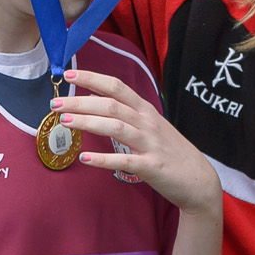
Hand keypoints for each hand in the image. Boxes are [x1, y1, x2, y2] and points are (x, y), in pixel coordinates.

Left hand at [54, 68, 222, 215]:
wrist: (199, 180)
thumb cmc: (171, 152)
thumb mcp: (152, 127)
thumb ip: (128, 115)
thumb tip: (98, 102)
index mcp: (146, 110)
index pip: (116, 87)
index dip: (93, 78)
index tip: (69, 74)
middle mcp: (147, 123)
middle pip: (110, 105)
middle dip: (80, 102)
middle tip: (55, 104)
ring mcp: (150, 144)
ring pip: (115, 127)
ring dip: (87, 123)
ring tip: (65, 122)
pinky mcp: (151, 167)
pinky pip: (124, 160)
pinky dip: (103, 159)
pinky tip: (85, 159)